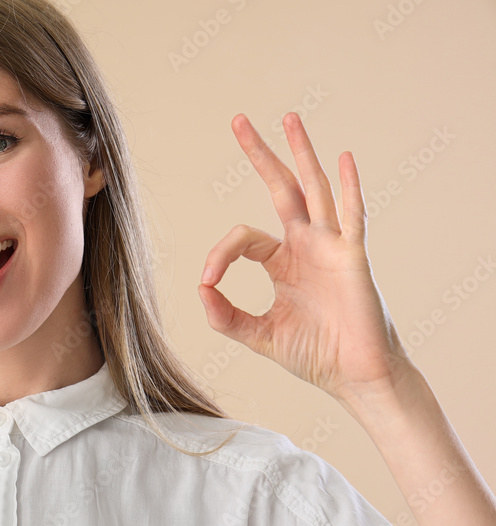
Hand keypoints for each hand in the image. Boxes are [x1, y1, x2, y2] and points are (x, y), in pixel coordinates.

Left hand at [197, 112, 413, 402]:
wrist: (356, 377)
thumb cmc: (315, 355)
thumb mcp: (259, 335)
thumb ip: (226, 316)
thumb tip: (198, 290)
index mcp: (283, 262)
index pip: (243, 238)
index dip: (220, 253)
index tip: (207, 279)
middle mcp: (307, 246)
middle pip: (281, 189)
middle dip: (260, 155)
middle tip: (238, 120)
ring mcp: (331, 247)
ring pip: (314, 189)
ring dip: (301, 153)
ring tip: (288, 118)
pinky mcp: (353, 257)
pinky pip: (352, 216)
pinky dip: (348, 187)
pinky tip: (343, 158)